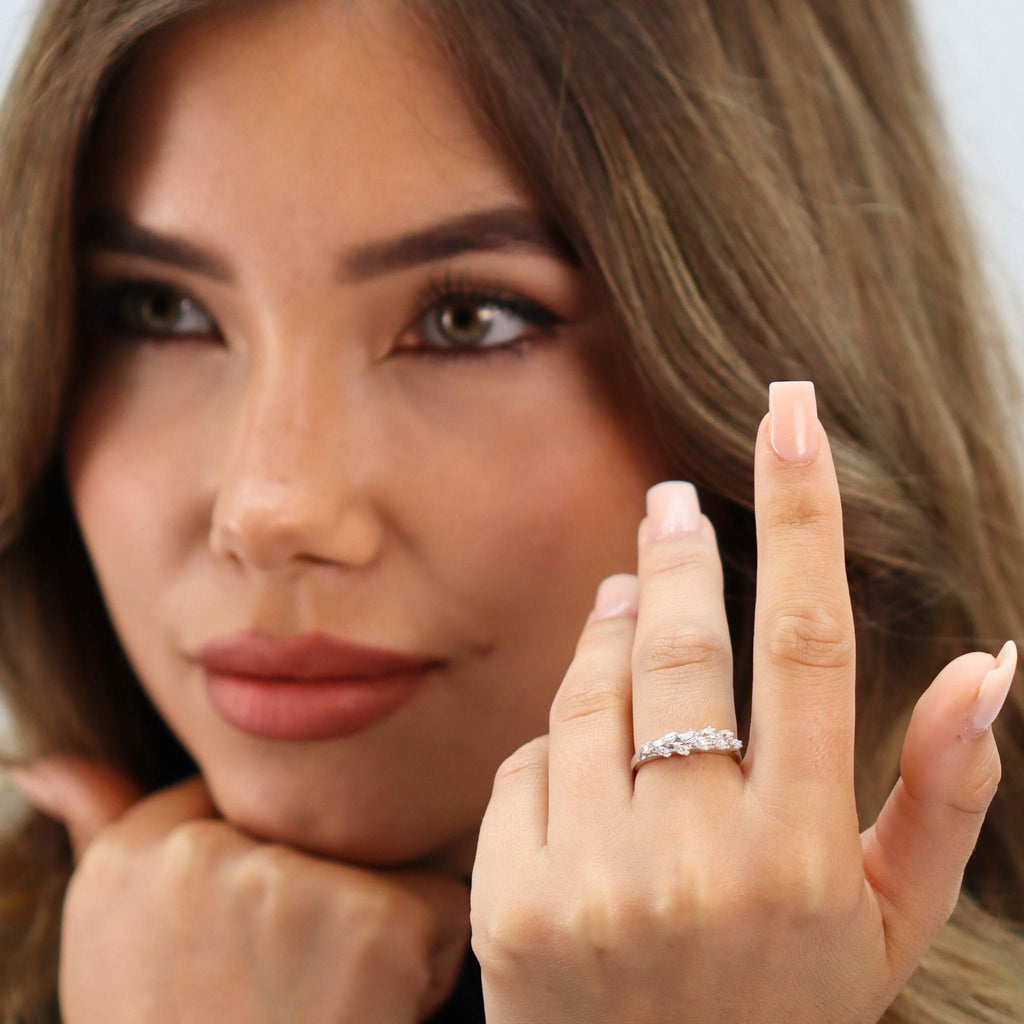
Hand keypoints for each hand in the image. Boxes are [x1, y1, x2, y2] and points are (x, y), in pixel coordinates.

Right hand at [9, 756, 470, 1022]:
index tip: (245, 941)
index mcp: (133, 854)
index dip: (259, 867)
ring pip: (375, 860)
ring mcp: (287, 880)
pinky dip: (427, 958)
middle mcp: (201, 853)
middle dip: (314, 887)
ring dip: (370, 923)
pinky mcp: (374, 915)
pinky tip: (375, 1009)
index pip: (233, 801)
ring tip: (324, 999)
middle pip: (306, 825)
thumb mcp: (115, 945)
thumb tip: (49, 768)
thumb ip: (102, 835)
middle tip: (282, 982)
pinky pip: (435, 904)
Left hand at [469, 381, 1015, 1022]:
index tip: (791, 417)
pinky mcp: (511, 899)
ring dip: (610, 630)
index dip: (802, 515)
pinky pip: (528, 762)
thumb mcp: (886, 922)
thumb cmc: (781, 1008)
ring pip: (593, 691)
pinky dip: (558, 740)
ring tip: (627, 601)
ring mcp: (594, 880)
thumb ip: (944, 794)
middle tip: (668, 503)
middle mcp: (700, 860)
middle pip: (685, 646)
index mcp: (805, 854)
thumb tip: (997, 663)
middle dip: (676, 556)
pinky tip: (582, 748)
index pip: (810, 643)